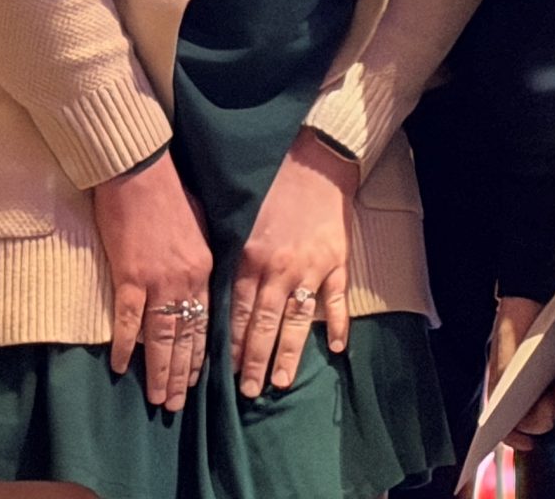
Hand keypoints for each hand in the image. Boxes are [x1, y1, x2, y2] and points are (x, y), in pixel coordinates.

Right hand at [90, 154, 212, 410]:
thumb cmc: (170, 192)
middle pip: (184, 337)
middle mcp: (185, 280)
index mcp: (204, 269)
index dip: (200, 354)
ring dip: (159, 370)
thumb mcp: (200, 225)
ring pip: (161, 337)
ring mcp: (157, 281)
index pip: (205, 322)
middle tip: (174, 403)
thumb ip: (201, 259)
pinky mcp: (129, 275)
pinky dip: (126, 345)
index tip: (196, 379)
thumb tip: (200, 283)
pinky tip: (121, 366)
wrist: (140, 171)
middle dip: (180, 373)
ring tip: (157, 398)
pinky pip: (129, 320)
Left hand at [232, 132, 356, 396]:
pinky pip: (337, 299)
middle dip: (255, 361)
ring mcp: (311, 267)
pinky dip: (337, 323)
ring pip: (296, 320)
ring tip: (281, 382)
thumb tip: (216, 296)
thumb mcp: (242, 221)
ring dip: (288, 354)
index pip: (239, 313)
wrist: (317, 162)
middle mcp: (279, 268)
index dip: (233, 345)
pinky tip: (334, 347)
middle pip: (264, 325)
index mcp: (251, 258)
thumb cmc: (274, 189)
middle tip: (249, 391)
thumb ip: (233, 259)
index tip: (226, 372)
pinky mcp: (337, 261)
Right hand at [489, 295, 554, 446]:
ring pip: (549, 409)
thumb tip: (528, 422)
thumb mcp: (504, 366)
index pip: (505, 427)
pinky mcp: (553, 373)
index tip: (529, 445)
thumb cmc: (514, 330)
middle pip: (532, 421)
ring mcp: (537, 383)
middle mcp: (518, 392)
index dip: (515, 440)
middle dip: (543, 417)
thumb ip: (509, 396)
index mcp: (500, 392)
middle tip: (551, 402)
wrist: (532, 298)